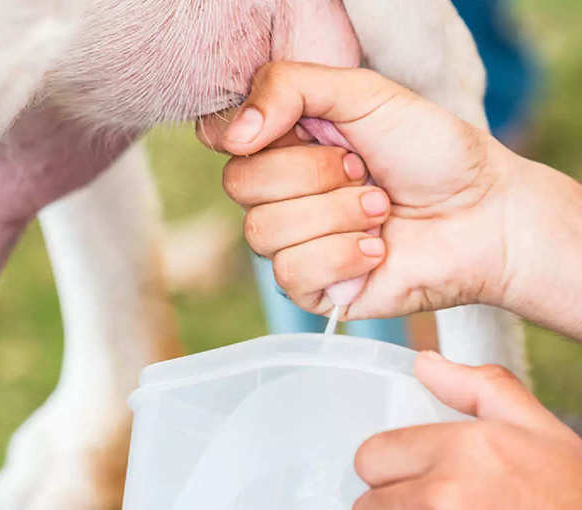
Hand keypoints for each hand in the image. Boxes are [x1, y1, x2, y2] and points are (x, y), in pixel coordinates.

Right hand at [197, 62, 581, 333]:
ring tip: (380, 211)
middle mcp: (281, 192)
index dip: (252, 134)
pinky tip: (377, 250)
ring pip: (263, 231)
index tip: (309, 129)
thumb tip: (233, 134)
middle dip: (313, 174)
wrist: (481, 214)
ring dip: (335, 216)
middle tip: (365, 172)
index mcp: (286, 142)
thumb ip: (291, 88)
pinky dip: (342, 257)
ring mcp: (293, 242)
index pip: (223, 138)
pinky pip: (290, 273)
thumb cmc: (431, 151)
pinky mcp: (310, 288)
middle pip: (240, 183)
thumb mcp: (364, 93)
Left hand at [353, 352, 581, 508]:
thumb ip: (474, 386)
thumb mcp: (534, 426)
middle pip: (368, 503)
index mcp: (460, 452)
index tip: (407, 472)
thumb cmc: (571, 491)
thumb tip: (423, 362)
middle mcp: (444, 498)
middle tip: (429, 502)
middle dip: (391, 502)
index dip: (387, 465)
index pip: (371, 457)